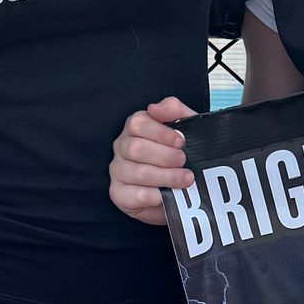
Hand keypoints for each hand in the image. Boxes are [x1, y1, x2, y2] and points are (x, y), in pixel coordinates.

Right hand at [109, 95, 194, 225]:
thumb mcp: (186, 128)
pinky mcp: (119, 194)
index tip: (181, 142)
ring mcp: (117, 171)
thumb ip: (175, 110)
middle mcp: (121, 147)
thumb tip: (157, 108)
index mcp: (135, 128)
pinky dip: (156, 195)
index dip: (161, 133)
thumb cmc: (179, 156)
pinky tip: (170, 195)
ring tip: (186, 179)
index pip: (138, 123)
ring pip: (137, 172)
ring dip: (166, 176)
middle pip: (135, 148)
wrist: (182, 192)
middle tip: (184, 161)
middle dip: (165, 156)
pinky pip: (135, 195)